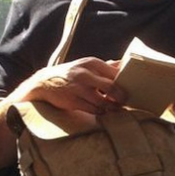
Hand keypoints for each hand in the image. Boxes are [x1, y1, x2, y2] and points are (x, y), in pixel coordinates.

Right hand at [11, 57, 126, 114]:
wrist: (44, 82)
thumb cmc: (71, 74)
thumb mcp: (86, 65)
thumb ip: (105, 66)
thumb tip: (125, 63)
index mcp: (92, 63)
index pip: (115, 72)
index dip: (125, 82)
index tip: (130, 88)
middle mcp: (85, 73)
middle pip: (112, 87)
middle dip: (121, 97)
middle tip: (124, 101)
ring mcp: (78, 88)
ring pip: (103, 101)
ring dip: (111, 107)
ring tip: (114, 108)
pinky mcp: (72, 101)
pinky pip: (93, 109)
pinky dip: (100, 112)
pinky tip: (101, 111)